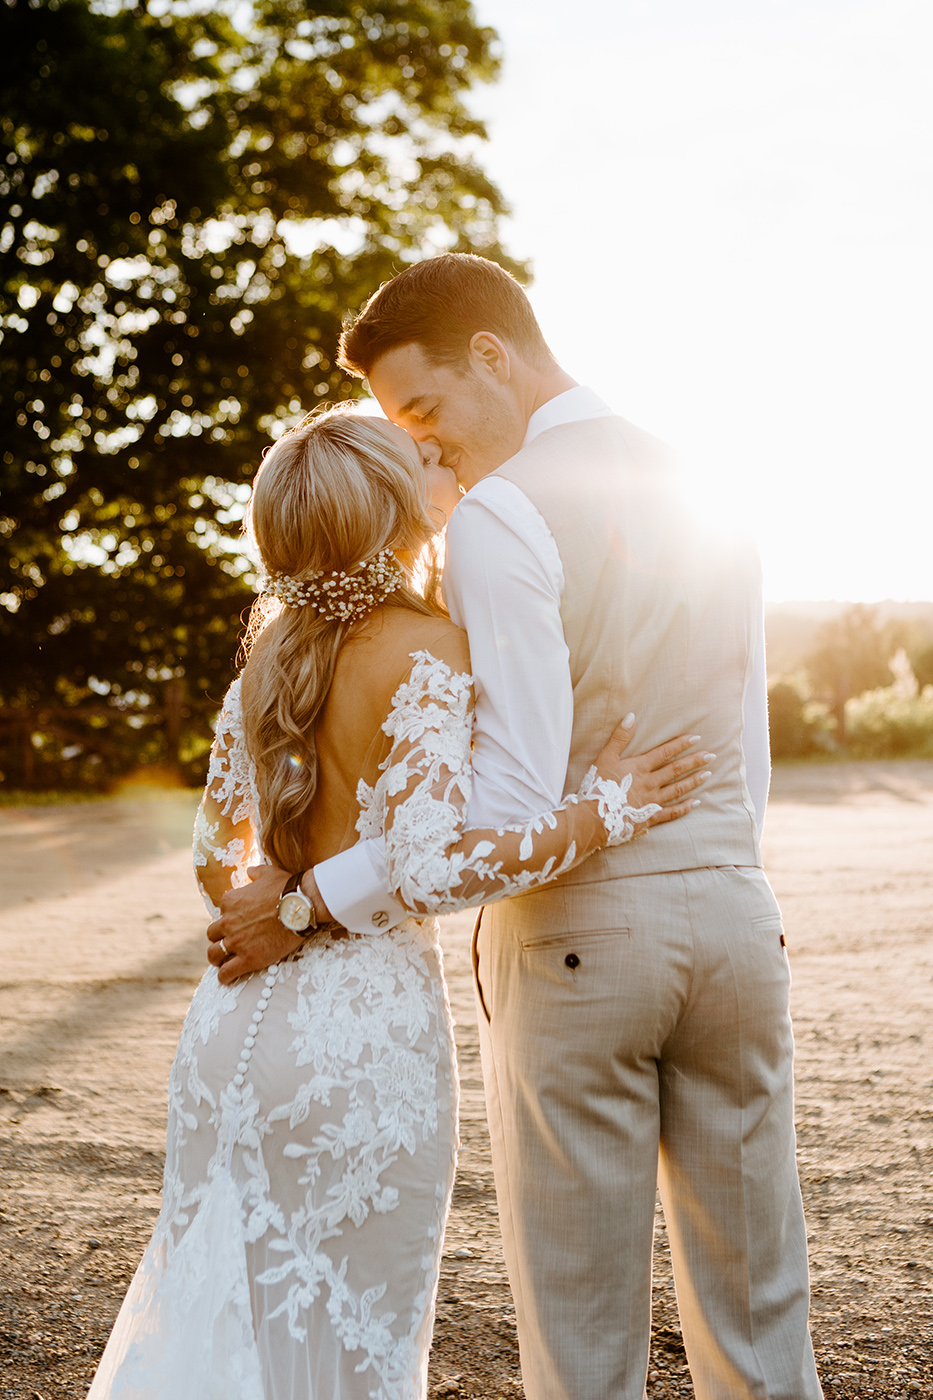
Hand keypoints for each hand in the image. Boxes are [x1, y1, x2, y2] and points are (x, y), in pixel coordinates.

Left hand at [207, 864, 304, 984]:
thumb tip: (250, 871)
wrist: (301, 906)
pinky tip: (228, 978)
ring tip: (223, 961)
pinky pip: (226, 973)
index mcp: (230, 901)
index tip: (238, 923)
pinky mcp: (248, 958)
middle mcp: (228, 921)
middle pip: (212, 934)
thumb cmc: (287, 888)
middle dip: (219, 938)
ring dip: (217, 957)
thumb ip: (255, 872)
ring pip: (214, 954)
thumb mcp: (268, 873)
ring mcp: (236, 941)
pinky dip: (225, 976)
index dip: (229, 918)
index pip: (220, 912)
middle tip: (229, 942)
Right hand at [594, 714, 712, 833]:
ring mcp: (652, 801)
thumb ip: (619, 737)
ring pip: (677, 789)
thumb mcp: (605, 757)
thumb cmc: (598, 786)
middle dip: (694, 761)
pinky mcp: (650, 817)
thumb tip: (631, 717)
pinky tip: (695, 803)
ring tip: (708, 774)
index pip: (665, 752)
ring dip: (693, 781)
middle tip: (711, 756)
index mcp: (640, 767)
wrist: (595, 816)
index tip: (697, 738)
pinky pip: (671, 812)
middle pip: (676, 770)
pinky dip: (684, 808)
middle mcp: (650, 783)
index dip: (681, 744)